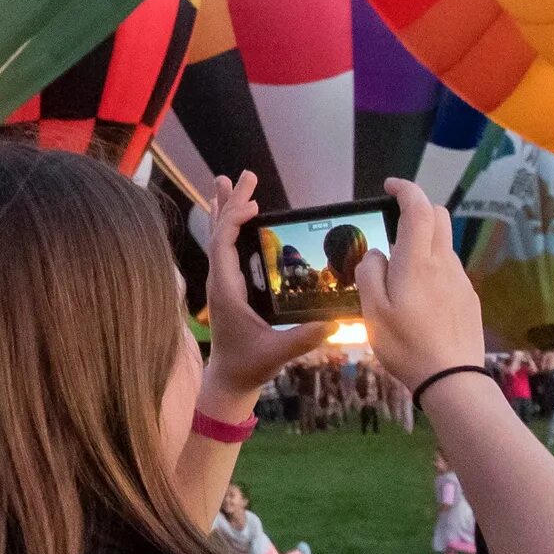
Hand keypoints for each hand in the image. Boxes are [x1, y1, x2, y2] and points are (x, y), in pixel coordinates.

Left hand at [196, 169, 332, 409]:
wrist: (230, 379)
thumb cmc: (249, 366)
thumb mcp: (277, 353)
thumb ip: (303, 338)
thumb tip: (333, 321)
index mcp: (226, 291)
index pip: (223, 247)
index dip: (233, 223)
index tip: (252, 206)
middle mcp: (220, 281)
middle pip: (221, 233)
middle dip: (232, 203)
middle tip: (244, 175)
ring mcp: (222, 282)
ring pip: (220, 237)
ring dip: (226, 209)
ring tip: (228, 181)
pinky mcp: (229, 285)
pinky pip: (226, 248)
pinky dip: (230, 226)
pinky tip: (235, 214)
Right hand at [357, 178, 486, 386]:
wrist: (452, 380)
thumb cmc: (405, 345)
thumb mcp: (372, 310)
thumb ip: (370, 273)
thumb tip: (377, 254)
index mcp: (417, 261)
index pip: (418, 208)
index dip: (406, 190)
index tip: (390, 187)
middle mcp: (443, 263)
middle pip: (439, 217)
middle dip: (418, 209)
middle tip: (393, 223)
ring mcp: (460, 280)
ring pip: (443, 244)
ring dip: (424, 242)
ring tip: (400, 273)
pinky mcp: (469, 298)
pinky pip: (449, 269)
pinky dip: (433, 267)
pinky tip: (420, 298)